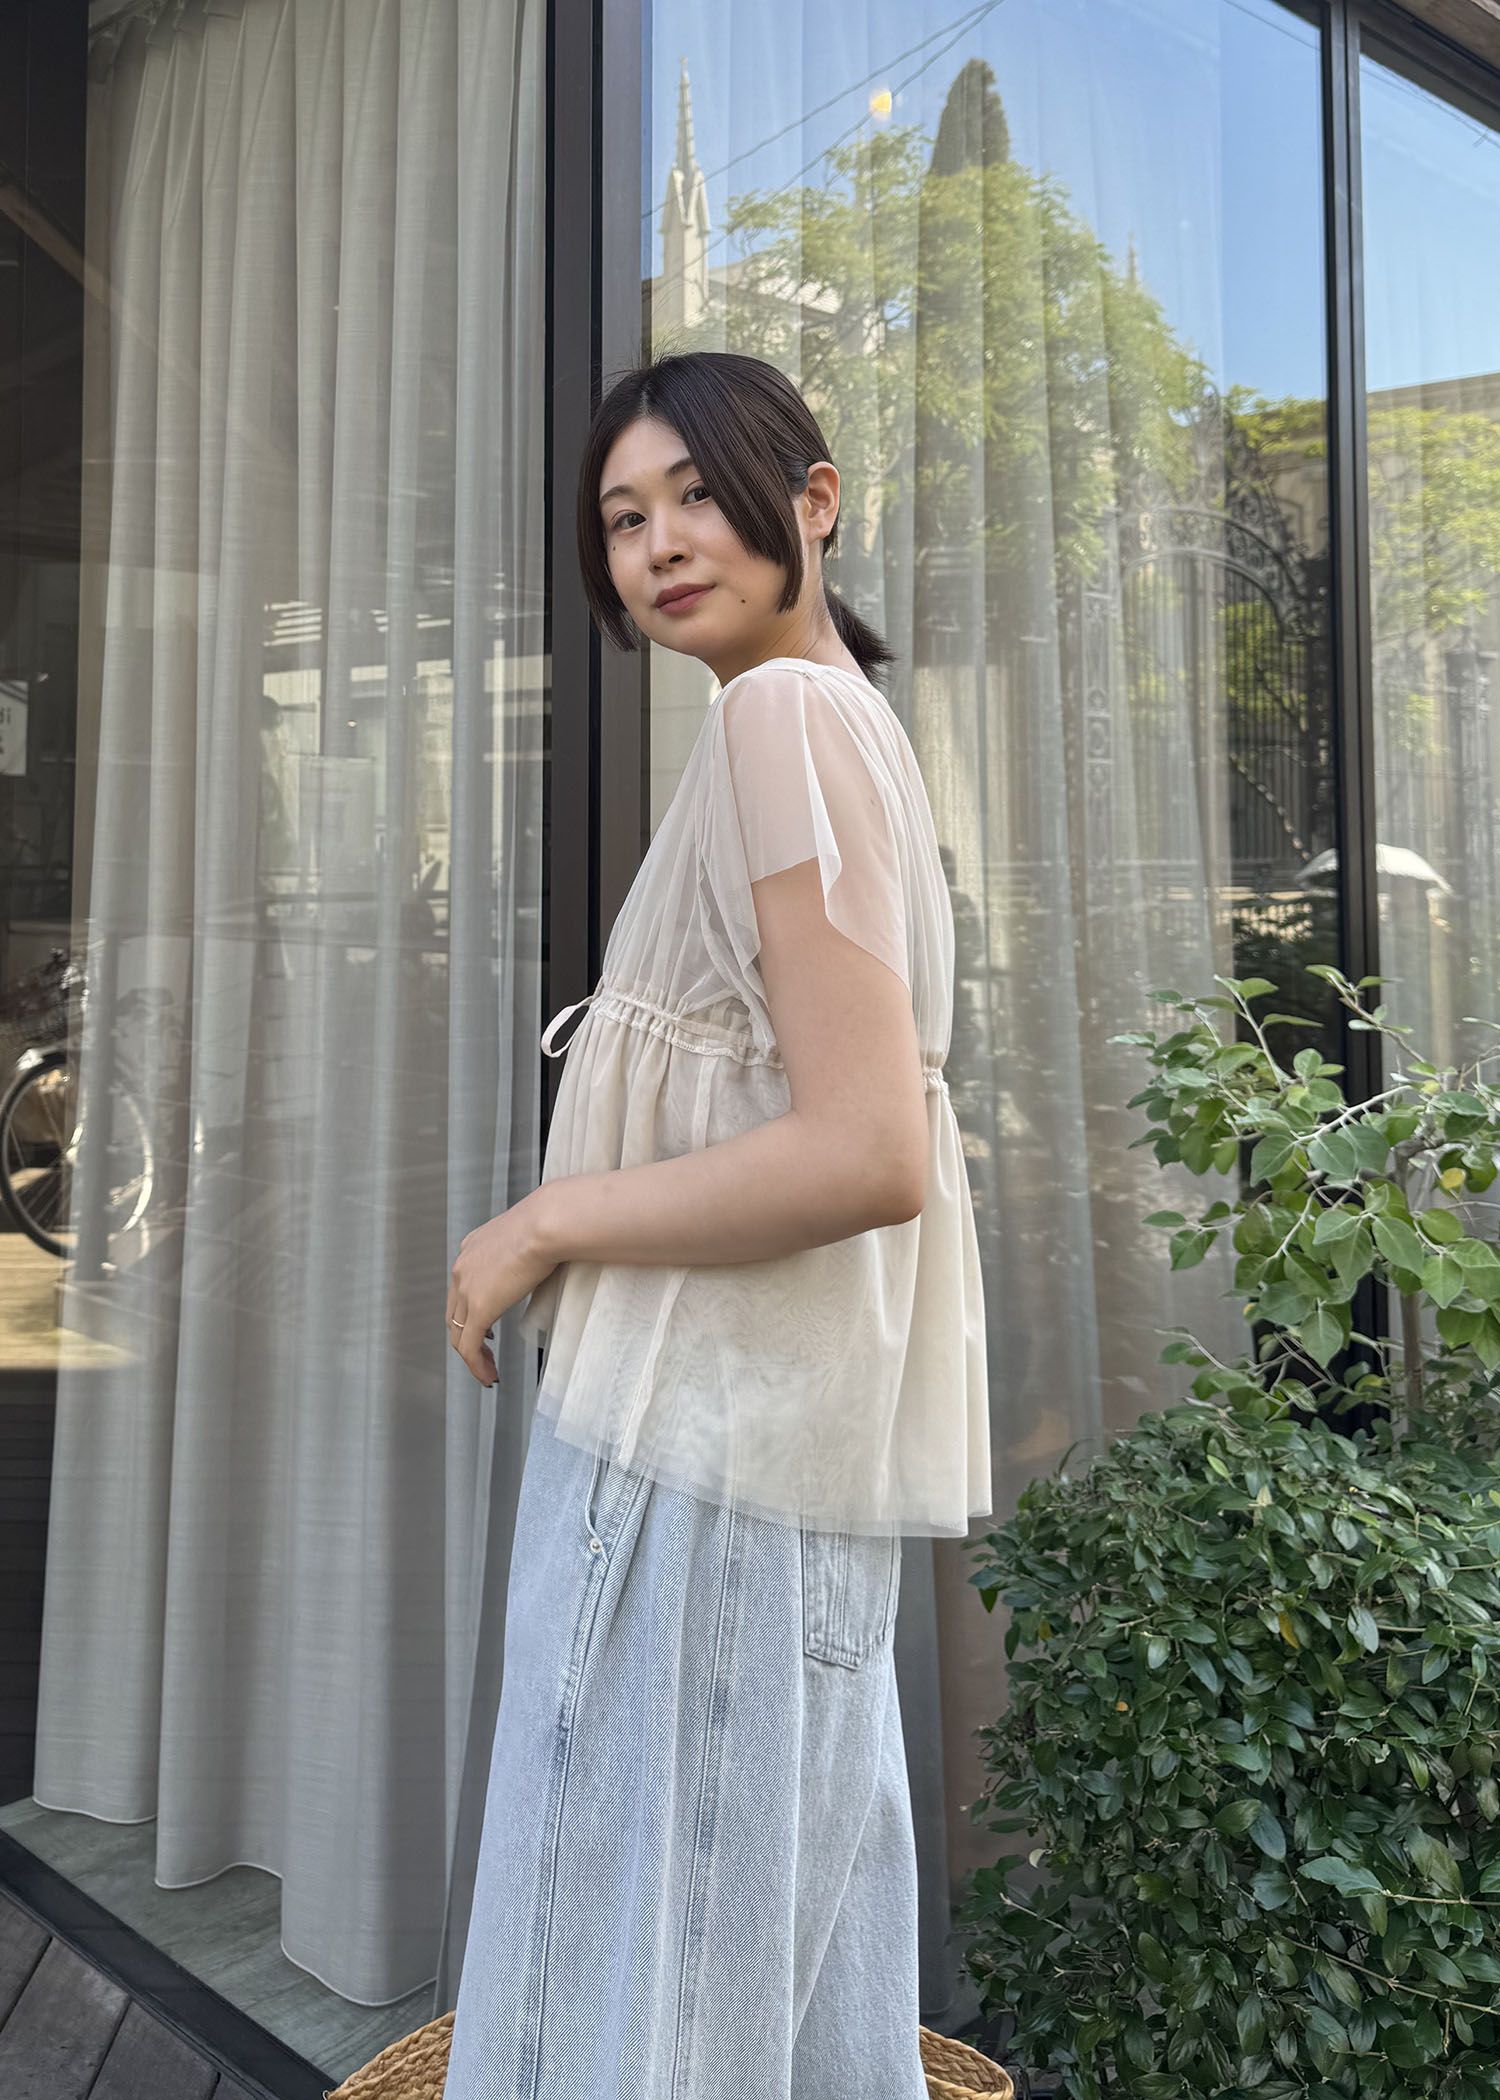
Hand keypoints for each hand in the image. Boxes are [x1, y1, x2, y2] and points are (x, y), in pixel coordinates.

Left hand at [447, 1192, 555, 1386]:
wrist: (547, 1223)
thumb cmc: (551, 1222)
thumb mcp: (532, 1235)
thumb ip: (532, 1249)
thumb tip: (552, 1256)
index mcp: (473, 1247)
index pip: (463, 1287)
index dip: (470, 1311)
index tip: (485, 1328)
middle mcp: (463, 1267)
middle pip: (455, 1313)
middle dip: (468, 1337)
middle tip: (485, 1354)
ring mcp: (467, 1288)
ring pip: (459, 1333)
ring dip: (472, 1356)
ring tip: (488, 1371)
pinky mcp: (479, 1308)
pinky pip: (469, 1346)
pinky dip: (476, 1365)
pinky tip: (488, 1375)